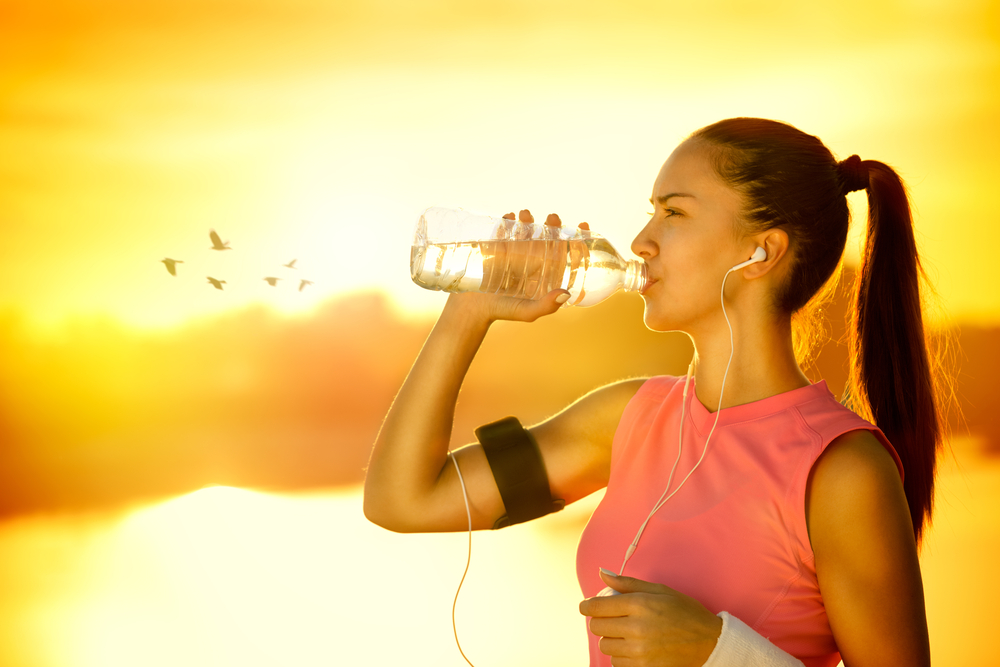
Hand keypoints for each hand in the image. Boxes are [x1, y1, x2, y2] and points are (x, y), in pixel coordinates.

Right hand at [448, 209, 573, 322]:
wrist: (472, 309)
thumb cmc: (503, 312)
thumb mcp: (527, 312)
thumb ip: (546, 306)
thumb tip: (566, 293)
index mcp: (545, 274)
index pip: (565, 255)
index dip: (576, 240)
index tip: (583, 226)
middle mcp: (532, 262)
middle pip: (547, 239)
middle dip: (552, 225)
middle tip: (552, 217)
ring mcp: (514, 254)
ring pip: (526, 232)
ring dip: (528, 220)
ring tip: (526, 214)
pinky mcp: (496, 249)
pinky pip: (503, 232)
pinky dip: (506, 222)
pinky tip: (509, 217)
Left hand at [579, 569, 722, 666]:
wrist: (709, 643)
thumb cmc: (685, 613)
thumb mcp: (659, 590)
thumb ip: (627, 583)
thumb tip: (601, 574)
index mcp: (639, 605)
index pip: (596, 607)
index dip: (587, 606)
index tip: (587, 606)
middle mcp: (636, 628)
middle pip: (597, 627)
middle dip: (601, 621)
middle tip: (613, 618)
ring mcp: (639, 651)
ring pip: (605, 646)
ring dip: (611, 639)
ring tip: (627, 634)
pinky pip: (617, 663)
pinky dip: (621, 656)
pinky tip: (634, 648)